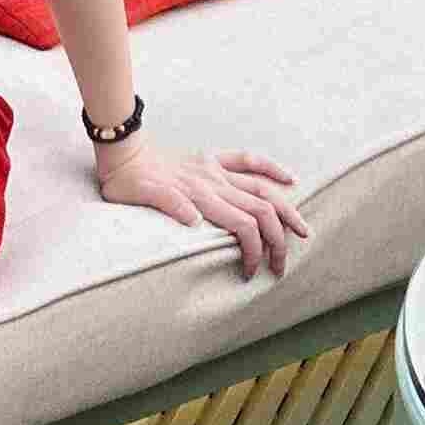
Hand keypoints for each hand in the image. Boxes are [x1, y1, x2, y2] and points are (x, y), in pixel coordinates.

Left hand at [96, 135, 309, 280]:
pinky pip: (247, 160)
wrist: (122, 153)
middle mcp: (214, 183)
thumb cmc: (128, 181)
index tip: (251, 271)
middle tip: (280, 266)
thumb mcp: (141, 197)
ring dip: (285, 211)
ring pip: (262, 189)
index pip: (242, 226)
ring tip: (302, 230)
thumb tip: (193, 219)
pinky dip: (271, 168)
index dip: (253, 251)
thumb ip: (168, 205)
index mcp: (200, 196)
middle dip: (276, 240)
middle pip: (260, 211)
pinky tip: (289, 179)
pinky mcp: (212, 160)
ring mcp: (216, 170)